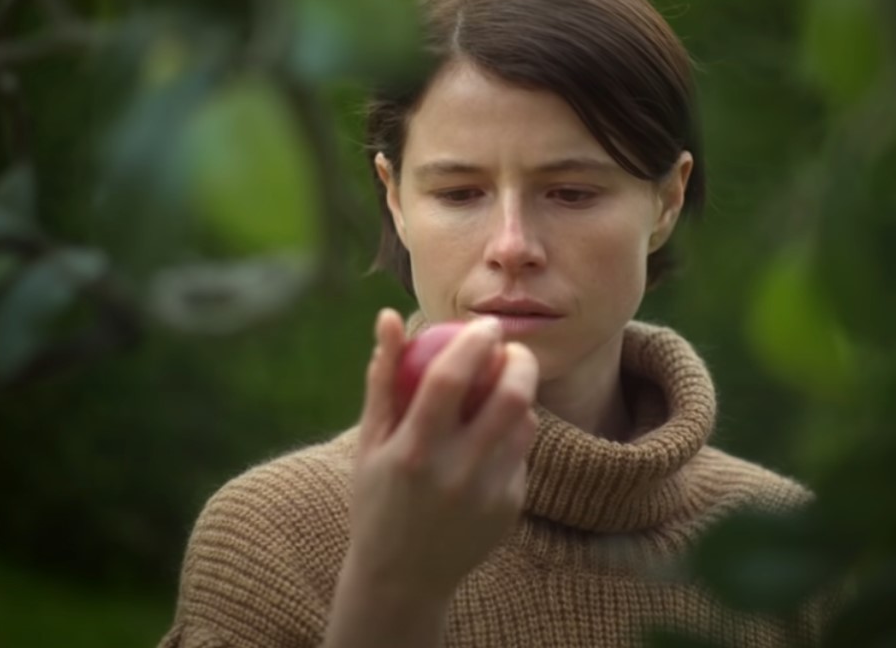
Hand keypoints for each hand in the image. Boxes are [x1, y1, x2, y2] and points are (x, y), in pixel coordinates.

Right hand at [345, 309, 539, 602]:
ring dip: (519, 395)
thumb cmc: (378, 497)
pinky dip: (511, 435)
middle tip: (510, 349)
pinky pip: (521, 455)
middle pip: (510, 397)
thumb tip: (390, 316)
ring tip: (499, 389)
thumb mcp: (370, 442)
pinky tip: (491, 439)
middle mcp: (454, 474)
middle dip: (518, 360)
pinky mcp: (510, 509)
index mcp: (412, 452)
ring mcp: (487, 495)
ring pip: (525, 423)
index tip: (483, 324)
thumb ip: (383, 377)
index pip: (451, 379)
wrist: (402, 579)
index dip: (473, 343)